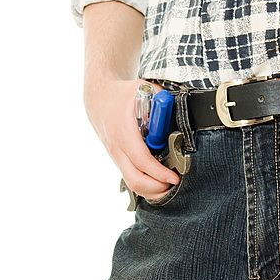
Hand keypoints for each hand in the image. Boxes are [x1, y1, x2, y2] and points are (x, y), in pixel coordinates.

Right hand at [84, 79, 179, 201]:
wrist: (99, 99)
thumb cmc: (121, 95)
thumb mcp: (143, 89)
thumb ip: (162, 101)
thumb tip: (180, 111)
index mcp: (124, 132)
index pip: (142, 160)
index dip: (159, 173)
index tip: (174, 177)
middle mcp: (118, 148)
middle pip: (135, 179)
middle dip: (157, 187)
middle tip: (174, 182)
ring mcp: (117, 157)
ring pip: (132, 184)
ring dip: (152, 189)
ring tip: (168, 184)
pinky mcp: (119, 160)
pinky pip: (131, 179)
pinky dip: (145, 184)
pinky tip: (158, 181)